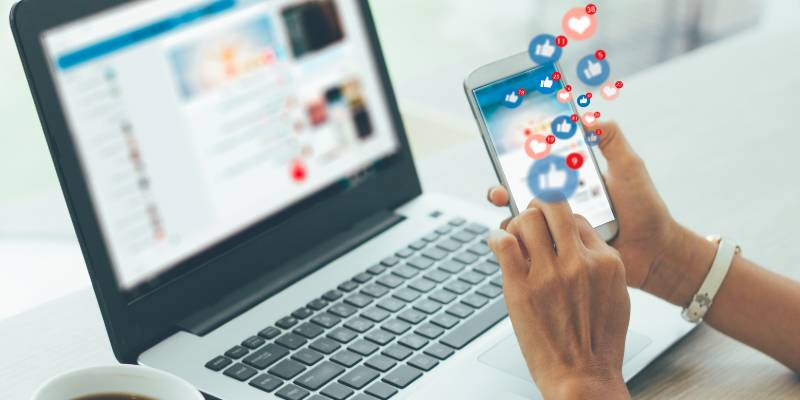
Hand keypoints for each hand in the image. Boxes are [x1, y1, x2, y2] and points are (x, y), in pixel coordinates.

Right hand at [488, 122, 687, 301]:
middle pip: (521, 193)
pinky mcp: (561, 250)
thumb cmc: (643, 208)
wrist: (654, 250)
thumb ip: (610, 140)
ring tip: (510, 215)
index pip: (537, 167)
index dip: (517, 160)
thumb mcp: (629, 167)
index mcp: (571, 181)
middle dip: (503, 188)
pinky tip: (519, 238)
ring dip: (510, 215)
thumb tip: (586, 117)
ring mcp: (559, 228)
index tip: (505, 153)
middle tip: (501, 190)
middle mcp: (560, 204)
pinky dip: (521, 242)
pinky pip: (535, 246)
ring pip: (522, 220)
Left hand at [488, 199, 629, 398]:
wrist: (582, 376)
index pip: (578, 218)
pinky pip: (504, 243)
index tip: (549, 221)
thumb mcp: (614, 296)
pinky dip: (496, 237)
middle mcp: (580, 261)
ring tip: (512, 233)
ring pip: (527, 220)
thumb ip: (597, 265)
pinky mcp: (521, 286)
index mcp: (606, 261)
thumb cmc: (597, 343)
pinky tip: (496, 242)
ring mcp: (550, 273)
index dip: (559, 218)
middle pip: (554, 207)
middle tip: (529, 213)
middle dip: (537, 205)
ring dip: (516, 222)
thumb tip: (576, 243)